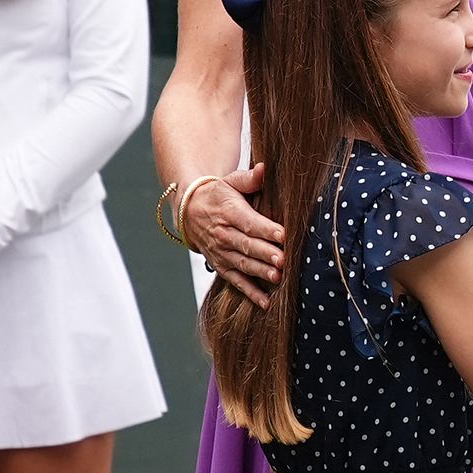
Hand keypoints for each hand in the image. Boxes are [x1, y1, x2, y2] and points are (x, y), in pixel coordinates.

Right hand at [182, 163, 283, 308]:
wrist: (190, 210)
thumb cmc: (219, 194)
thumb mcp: (230, 181)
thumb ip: (249, 178)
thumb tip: (263, 169)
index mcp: (228, 211)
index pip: (248, 221)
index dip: (265, 228)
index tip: (282, 234)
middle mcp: (223, 234)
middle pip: (246, 245)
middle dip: (264, 253)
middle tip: (283, 260)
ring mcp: (221, 252)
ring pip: (242, 264)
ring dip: (259, 272)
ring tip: (277, 277)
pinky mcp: (222, 266)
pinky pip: (236, 281)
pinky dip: (250, 293)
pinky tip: (266, 302)